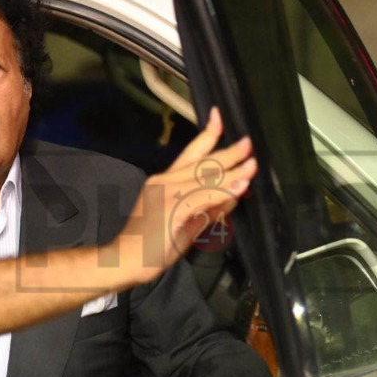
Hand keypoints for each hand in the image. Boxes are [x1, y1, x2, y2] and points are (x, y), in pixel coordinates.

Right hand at [112, 108, 255, 284]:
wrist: (124, 259)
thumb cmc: (149, 245)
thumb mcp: (183, 222)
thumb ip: (208, 208)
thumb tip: (234, 196)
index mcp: (165, 181)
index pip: (190, 152)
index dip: (208, 134)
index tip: (219, 116)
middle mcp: (165, 182)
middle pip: (203, 161)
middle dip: (230, 152)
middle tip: (248, 143)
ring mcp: (167, 194)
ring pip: (206, 177)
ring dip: (234, 171)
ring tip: (252, 165)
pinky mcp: (172, 209)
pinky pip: (204, 196)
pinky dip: (225, 190)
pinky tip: (240, 186)